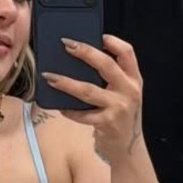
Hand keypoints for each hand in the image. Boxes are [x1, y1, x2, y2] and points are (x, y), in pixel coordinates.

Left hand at [41, 34, 143, 164]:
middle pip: (106, 65)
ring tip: (49, 76)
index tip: (97, 35)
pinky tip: (60, 107)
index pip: (127, 53)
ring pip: (88, 90)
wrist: (128, 147)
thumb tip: (81, 58)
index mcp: (134, 79)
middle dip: (85, 52)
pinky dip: (69, 110)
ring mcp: (118, 107)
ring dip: (66, 82)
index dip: (113, 41)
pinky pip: (82, 114)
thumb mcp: (124, 93)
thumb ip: (112, 78)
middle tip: (66, 44)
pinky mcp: (107, 122)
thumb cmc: (121, 114)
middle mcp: (129, 90)